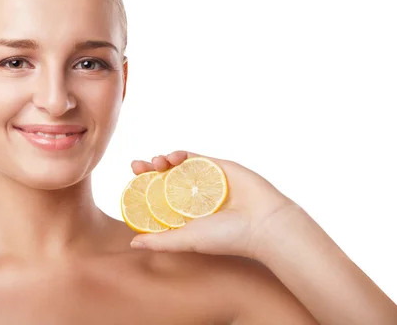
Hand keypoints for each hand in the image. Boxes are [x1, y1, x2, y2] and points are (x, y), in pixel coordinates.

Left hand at [130, 150, 299, 258]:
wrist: (264, 223)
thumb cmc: (226, 237)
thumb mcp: (188, 240)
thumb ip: (161, 241)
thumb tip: (133, 243)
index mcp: (185, 215)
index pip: (157, 199)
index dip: (143, 189)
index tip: (131, 183)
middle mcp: (193, 197)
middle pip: (164, 179)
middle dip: (147, 170)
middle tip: (137, 167)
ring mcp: (205, 181)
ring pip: (177, 166)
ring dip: (162, 161)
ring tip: (155, 163)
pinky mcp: (217, 167)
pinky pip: (195, 157)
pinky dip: (181, 154)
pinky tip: (173, 157)